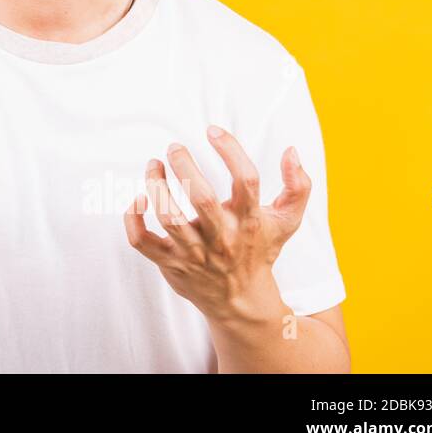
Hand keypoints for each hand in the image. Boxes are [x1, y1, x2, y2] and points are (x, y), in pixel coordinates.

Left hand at [123, 125, 310, 323]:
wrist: (241, 302)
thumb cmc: (259, 250)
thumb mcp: (286, 221)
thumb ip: (298, 187)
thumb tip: (291, 151)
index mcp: (250, 221)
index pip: (247, 180)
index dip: (231, 151)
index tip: (212, 130)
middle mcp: (222, 237)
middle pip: (201, 197)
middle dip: (184, 166)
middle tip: (174, 147)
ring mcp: (194, 252)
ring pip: (168, 217)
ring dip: (156, 186)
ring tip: (153, 165)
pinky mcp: (170, 262)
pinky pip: (142, 241)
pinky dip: (133, 220)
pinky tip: (138, 199)